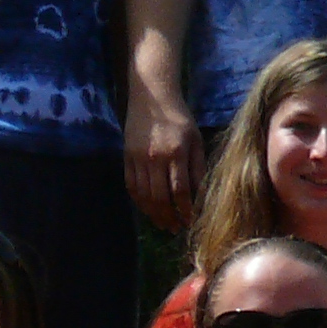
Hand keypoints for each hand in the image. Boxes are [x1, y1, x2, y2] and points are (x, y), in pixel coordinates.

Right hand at [126, 82, 204, 233]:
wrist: (152, 98)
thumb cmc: (180, 119)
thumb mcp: (195, 140)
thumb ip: (197, 168)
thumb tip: (200, 196)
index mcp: (176, 153)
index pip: (180, 190)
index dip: (185, 210)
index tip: (190, 221)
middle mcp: (155, 158)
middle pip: (160, 197)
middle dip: (169, 217)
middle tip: (175, 228)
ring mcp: (137, 159)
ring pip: (144, 195)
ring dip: (153, 213)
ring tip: (163, 224)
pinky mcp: (126, 158)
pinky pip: (131, 186)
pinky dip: (139, 201)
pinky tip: (148, 209)